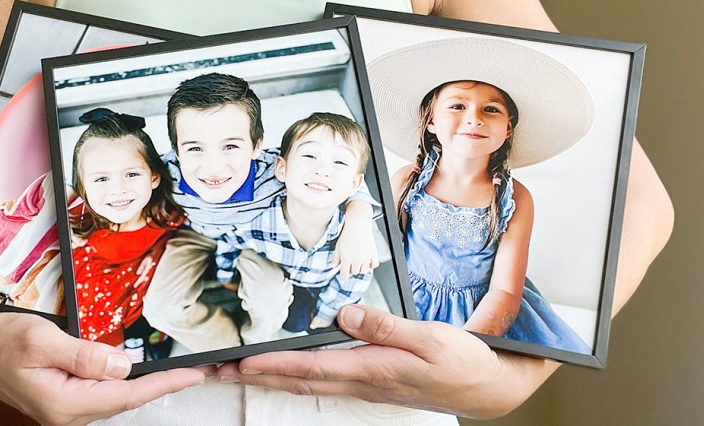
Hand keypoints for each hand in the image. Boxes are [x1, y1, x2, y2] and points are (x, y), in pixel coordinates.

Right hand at [0, 312, 206, 425]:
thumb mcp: (41, 341)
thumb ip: (85, 355)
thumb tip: (125, 365)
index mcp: (65, 404)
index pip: (127, 395)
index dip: (164, 383)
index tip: (194, 374)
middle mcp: (68, 413)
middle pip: (126, 399)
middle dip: (162, 384)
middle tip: (196, 369)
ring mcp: (65, 408)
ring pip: (115, 396)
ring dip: (145, 383)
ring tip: (175, 369)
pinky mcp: (63, 397)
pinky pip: (102, 391)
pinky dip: (124, 380)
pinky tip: (137, 370)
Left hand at [217, 304, 557, 418]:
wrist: (489, 389)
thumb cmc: (463, 365)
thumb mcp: (431, 340)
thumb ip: (387, 327)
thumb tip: (346, 313)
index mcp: (371, 371)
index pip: (309, 368)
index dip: (270, 365)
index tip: (237, 362)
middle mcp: (361, 381)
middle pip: (295, 380)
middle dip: (252, 375)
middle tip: (215, 370)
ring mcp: (364, 384)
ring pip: (304, 383)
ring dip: (267, 376)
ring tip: (235, 369)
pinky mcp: (370, 381)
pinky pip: (321, 380)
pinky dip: (294, 374)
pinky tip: (284, 369)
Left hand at [332, 207, 378, 280]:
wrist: (358, 225)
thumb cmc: (347, 235)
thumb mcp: (338, 247)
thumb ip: (335, 258)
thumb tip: (334, 266)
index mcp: (346, 259)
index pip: (344, 276)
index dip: (343, 277)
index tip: (343, 276)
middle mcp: (357, 260)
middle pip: (354, 273)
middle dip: (351, 269)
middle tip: (350, 262)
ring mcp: (366, 257)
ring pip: (364, 270)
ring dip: (360, 267)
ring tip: (357, 261)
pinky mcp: (373, 253)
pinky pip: (374, 265)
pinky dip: (371, 265)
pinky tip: (367, 260)